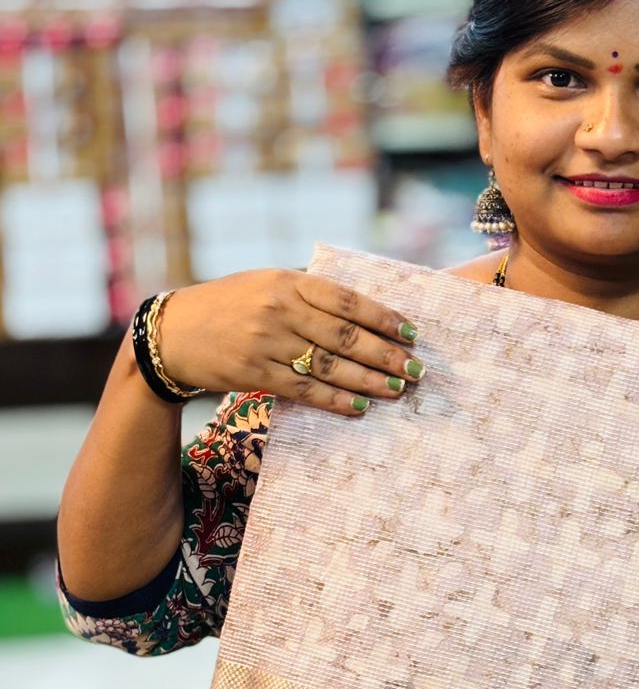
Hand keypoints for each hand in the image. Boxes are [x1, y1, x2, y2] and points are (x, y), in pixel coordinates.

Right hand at [154, 269, 423, 417]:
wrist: (172, 333)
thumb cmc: (227, 306)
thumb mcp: (266, 284)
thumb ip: (308, 293)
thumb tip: (363, 312)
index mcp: (288, 281)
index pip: (347, 300)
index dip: (384, 318)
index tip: (411, 333)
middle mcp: (280, 310)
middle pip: (346, 336)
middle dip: (386, 355)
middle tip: (416, 369)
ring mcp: (267, 342)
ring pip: (331, 365)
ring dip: (369, 381)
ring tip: (397, 390)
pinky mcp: (255, 373)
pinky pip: (305, 390)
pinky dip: (335, 400)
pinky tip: (359, 407)